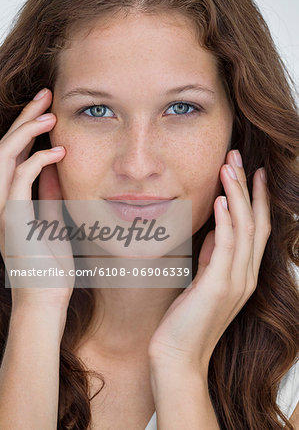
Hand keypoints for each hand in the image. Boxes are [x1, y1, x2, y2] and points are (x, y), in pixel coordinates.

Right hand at [0, 88, 74, 310]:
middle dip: (25, 118)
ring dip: (26, 131)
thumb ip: (49, 192)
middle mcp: (1, 198)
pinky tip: (59, 152)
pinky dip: (38, 161)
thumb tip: (55, 165)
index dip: (29, 128)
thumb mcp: (53, 218)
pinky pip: (19, 179)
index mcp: (11, 197)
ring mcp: (3, 206)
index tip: (49, 108)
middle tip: (45, 94)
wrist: (45, 296)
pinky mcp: (11, 217)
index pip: (16, 152)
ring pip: (5, 155)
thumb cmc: (51, 262)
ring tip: (50, 113)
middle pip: (6, 145)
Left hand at [148, 150, 270, 374]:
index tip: (253, 172)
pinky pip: (226, 247)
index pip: (258, 228)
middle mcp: (246, 276)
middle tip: (239, 158)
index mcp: (243, 274)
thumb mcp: (203, 280)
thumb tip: (216, 226)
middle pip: (256, 222)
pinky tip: (221, 200)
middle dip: (248, 187)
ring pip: (245, 229)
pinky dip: (226, 221)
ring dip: (237, 195)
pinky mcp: (218, 287)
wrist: (177, 357)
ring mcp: (236, 282)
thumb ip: (213, 255)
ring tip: (229, 167)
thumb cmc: (186, 319)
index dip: (257, 199)